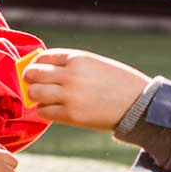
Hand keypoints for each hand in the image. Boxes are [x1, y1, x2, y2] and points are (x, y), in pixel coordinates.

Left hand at [21, 49, 151, 131]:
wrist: (139, 104)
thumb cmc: (119, 83)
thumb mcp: (95, 64)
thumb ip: (72, 65)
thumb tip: (46, 71)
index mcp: (78, 58)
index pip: (43, 56)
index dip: (36, 64)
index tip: (37, 69)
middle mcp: (71, 74)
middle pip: (33, 73)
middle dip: (31, 79)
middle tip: (33, 84)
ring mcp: (70, 95)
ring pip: (35, 93)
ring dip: (36, 96)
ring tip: (44, 98)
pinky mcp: (72, 115)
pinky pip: (44, 111)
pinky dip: (44, 110)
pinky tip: (53, 110)